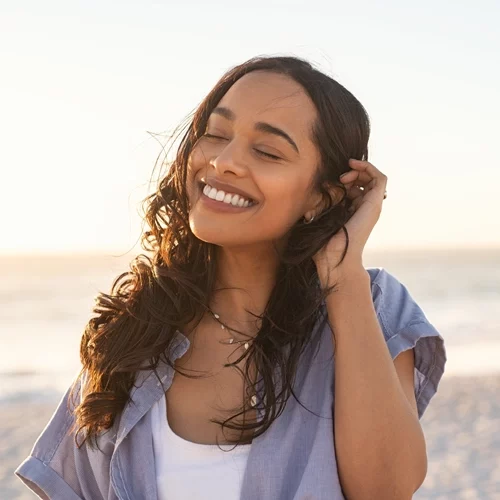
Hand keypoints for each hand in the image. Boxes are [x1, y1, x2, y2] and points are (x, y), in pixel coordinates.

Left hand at [313, 158, 387, 286]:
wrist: (335, 259)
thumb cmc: (323, 244)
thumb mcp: (318, 216)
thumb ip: (320, 203)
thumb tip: (318, 188)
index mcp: (352, 211)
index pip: (355, 187)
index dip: (344, 178)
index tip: (332, 180)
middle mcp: (364, 208)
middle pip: (365, 180)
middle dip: (353, 173)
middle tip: (340, 177)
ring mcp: (371, 206)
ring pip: (374, 178)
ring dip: (360, 170)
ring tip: (345, 175)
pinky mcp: (375, 204)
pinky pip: (380, 179)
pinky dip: (369, 168)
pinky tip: (354, 167)